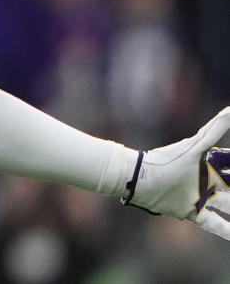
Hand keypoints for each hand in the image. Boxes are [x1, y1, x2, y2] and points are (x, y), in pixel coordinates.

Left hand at [126, 107, 229, 238]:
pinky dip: (225, 230)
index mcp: (211, 164)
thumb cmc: (167, 161)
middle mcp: (208, 180)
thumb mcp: (195, 146)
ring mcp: (201, 196)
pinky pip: (213, 223)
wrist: (139, 179)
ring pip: (228, 205)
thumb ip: (215, 129)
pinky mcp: (192, 211)